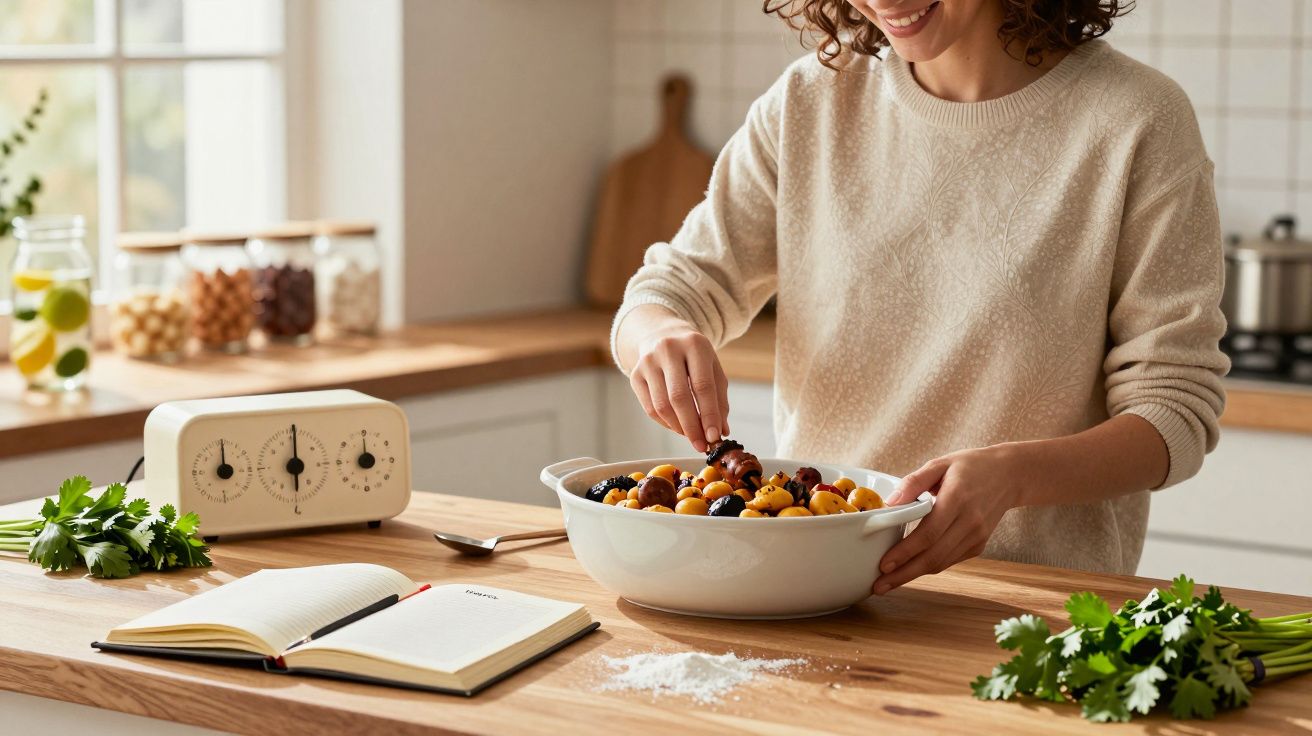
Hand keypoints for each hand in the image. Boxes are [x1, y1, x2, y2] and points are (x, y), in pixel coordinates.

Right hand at [620, 305, 729, 452]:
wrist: (662, 334)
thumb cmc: (693, 357)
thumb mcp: (712, 369)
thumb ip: (719, 399)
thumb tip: (720, 431)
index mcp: (694, 344)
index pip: (702, 385)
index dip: (709, 414)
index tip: (715, 436)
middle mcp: (668, 349)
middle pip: (679, 397)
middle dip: (692, 427)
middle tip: (701, 445)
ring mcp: (648, 361)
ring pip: (662, 405)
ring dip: (678, 428)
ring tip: (691, 436)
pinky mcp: (635, 374)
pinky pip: (650, 408)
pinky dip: (665, 423)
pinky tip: (677, 426)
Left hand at [873, 443, 1029, 594]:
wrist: (1010, 475)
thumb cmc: (970, 466)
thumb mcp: (940, 464)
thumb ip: (914, 482)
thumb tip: (890, 503)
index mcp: (957, 499)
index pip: (928, 534)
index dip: (905, 552)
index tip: (884, 565)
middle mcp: (969, 522)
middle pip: (933, 556)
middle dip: (904, 574)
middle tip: (879, 586)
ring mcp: (977, 536)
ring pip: (941, 563)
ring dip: (914, 575)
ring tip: (888, 582)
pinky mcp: (979, 544)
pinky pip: (949, 560)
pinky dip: (929, 566)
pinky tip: (910, 569)